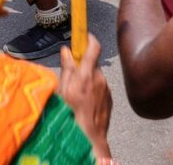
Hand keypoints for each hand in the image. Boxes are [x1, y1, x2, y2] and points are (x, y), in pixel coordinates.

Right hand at [59, 35, 111, 159]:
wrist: (89, 138)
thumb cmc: (71, 116)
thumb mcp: (62, 91)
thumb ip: (66, 69)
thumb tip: (66, 51)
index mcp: (86, 75)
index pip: (93, 48)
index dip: (89, 38)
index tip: (84, 36)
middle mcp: (99, 79)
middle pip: (93, 63)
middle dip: (84, 66)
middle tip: (73, 76)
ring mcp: (106, 89)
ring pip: (96, 77)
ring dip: (88, 80)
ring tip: (78, 95)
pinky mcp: (110, 98)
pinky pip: (101, 88)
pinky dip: (93, 91)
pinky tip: (85, 103)